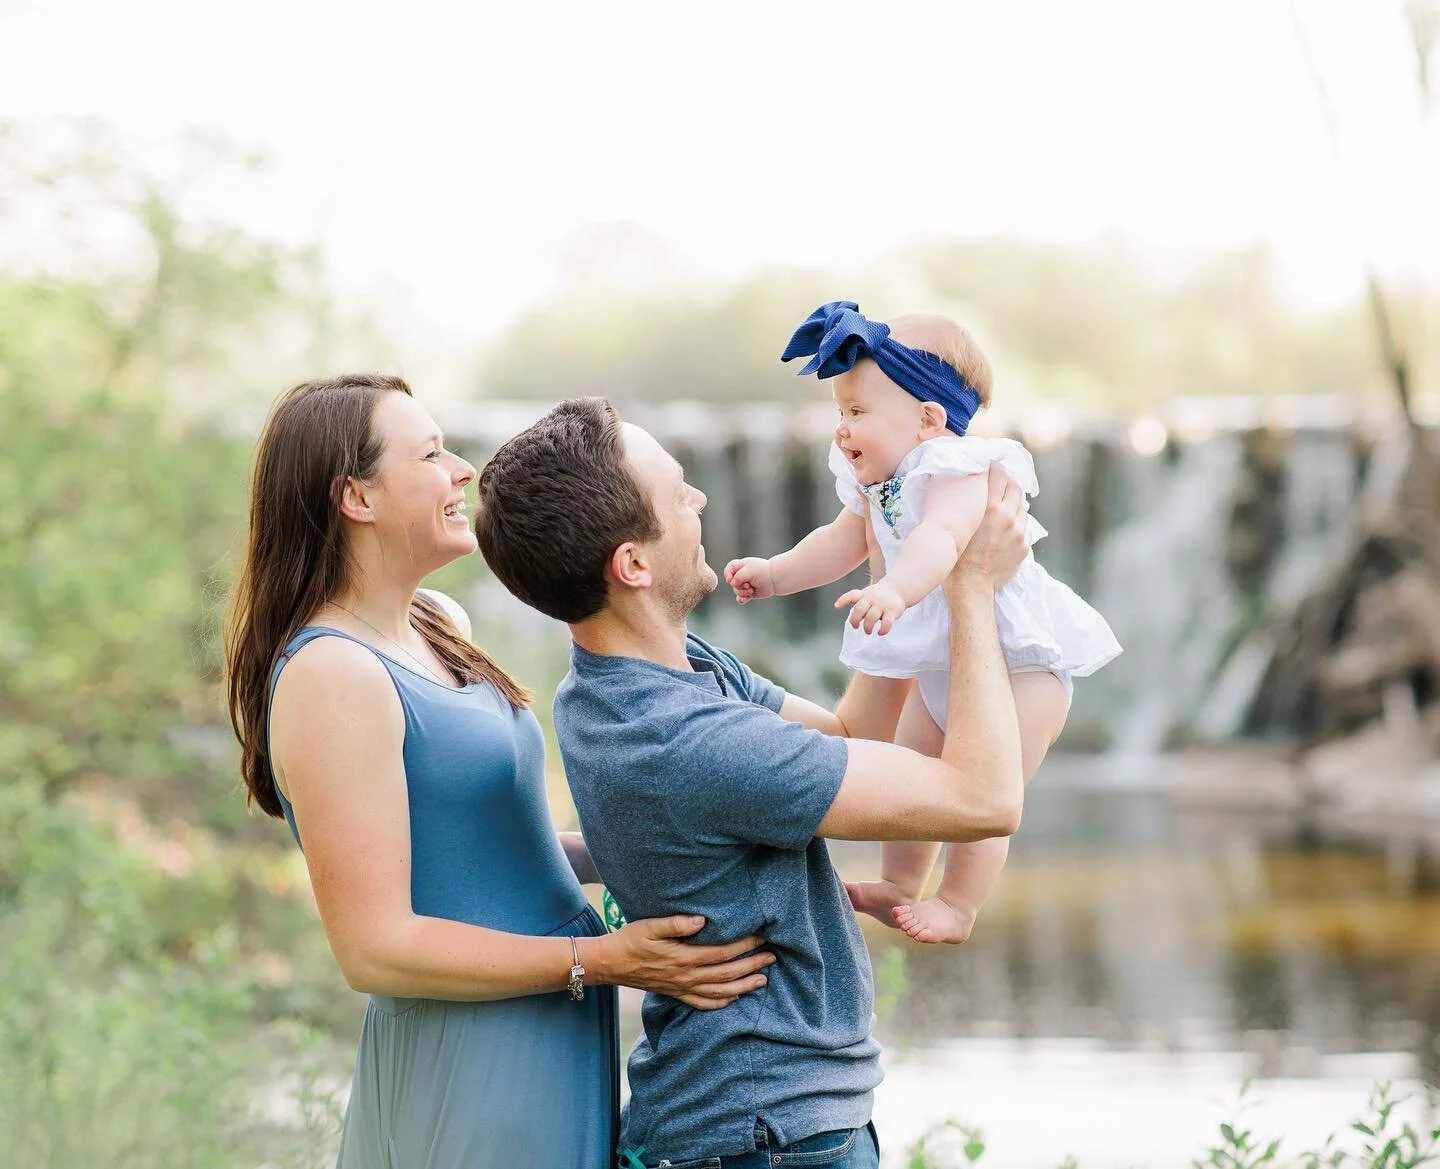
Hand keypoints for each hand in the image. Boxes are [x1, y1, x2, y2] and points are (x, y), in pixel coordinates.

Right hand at [593, 914, 774, 1009]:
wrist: (612, 963)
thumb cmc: (632, 939)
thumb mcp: (651, 925)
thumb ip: (677, 923)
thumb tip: (704, 920)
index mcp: (684, 957)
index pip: (722, 952)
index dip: (745, 944)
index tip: (762, 935)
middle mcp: (687, 976)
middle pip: (727, 972)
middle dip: (752, 964)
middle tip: (773, 956)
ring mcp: (682, 988)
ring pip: (721, 991)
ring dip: (744, 985)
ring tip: (764, 979)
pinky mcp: (677, 994)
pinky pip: (704, 1003)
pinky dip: (722, 1002)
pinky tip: (734, 998)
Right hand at [724, 557, 774, 603]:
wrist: (775, 580)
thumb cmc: (763, 572)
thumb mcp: (749, 571)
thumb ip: (738, 576)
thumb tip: (732, 583)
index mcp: (741, 566)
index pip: (729, 569)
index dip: (727, 574)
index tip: (729, 579)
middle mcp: (741, 575)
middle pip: (732, 583)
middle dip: (739, 586)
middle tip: (748, 585)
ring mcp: (744, 584)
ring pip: (736, 591)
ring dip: (743, 592)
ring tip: (751, 590)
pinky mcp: (748, 593)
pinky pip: (740, 598)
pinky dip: (742, 599)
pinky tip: (745, 599)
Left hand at [835, 580, 906, 634]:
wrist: (897, 590)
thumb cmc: (877, 596)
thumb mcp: (865, 594)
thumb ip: (856, 602)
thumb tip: (842, 610)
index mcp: (864, 595)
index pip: (852, 595)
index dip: (843, 600)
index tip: (836, 606)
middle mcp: (872, 598)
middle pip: (859, 609)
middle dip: (855, 620)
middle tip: (856, 627)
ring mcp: (882, 604)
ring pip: (871, 618)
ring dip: (867, 627)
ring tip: (868, 631)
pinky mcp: (892, 611)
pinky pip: (886, 623)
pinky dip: (882, 630)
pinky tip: (880, 632)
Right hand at [952, 464, 1025, 590]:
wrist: (971, 585)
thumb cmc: (956, 556)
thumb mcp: (959, 524)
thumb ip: (969, 505)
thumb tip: (970, 489)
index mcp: (988, 507)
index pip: (998, 474)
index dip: (994, 467)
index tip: (991, 466)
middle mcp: (1006, 516)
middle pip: (1015, 486)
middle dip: (1007, 482)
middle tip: (999, 483)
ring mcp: (1018, 531)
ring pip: (1021, 506)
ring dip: (1013, 503)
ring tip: (1002, 508)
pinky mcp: (1024, 545)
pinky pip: (1024, 525)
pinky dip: (1016, 522)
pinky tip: (1006, 527)